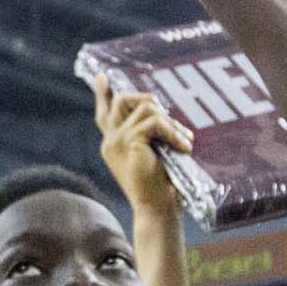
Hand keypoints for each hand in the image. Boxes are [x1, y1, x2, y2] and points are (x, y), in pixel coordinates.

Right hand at [92, 74, 191, 213]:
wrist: (156, 209)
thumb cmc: (159, 186)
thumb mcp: (153, 156)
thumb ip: (149, 137)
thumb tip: (161, 114)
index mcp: (113, 144)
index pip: (104, 113)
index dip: (102, 94)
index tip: (102, 76)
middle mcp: (110, 141)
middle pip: (122, 100)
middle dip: (148, 98)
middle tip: (168, 114)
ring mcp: (117, 141)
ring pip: (144, 108)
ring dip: (170, 121)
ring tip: (184, 139)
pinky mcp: (129, 142)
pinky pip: (155, 122)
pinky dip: (174, 132)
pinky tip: (184, 147)